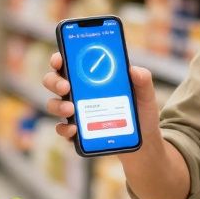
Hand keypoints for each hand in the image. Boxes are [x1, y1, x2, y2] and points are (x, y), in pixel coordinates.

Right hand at [42, 52, 161, 143]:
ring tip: (70, 109)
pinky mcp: (77, 131)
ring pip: (54, 104)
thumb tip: (134, 70)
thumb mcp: (145, 94)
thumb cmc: (140, 110)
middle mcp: (78, 91)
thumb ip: (143, 80)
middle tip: (66, 87)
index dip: (58, 58)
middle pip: (54, 81)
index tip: (59, 59)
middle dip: (55, 82)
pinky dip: (64, 129)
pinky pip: (62, 129)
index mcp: (90, 76)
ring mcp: (75, 112)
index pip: (68, 63)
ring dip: (58, 106)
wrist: (143, 140)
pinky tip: (74, 129)